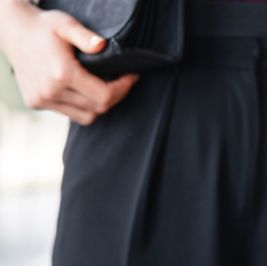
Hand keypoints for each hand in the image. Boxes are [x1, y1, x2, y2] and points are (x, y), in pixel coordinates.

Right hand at [0, 0, 137, 124]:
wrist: (12, 31)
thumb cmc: (43, 26)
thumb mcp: (65, 24)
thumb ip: (85, 36)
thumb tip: (102, 45)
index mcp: (61, 73)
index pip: (105, 95)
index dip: (123, 88)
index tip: (131, 76)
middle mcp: (51, 91)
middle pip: (98, 108)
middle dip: (116, 96)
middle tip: (122, 82)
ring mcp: (42, 99)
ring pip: (85, 116)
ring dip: (100, 105)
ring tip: (105, 88)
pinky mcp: (36, 103)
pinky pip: (70, 114)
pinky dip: (82, 107)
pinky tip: (85, 92)